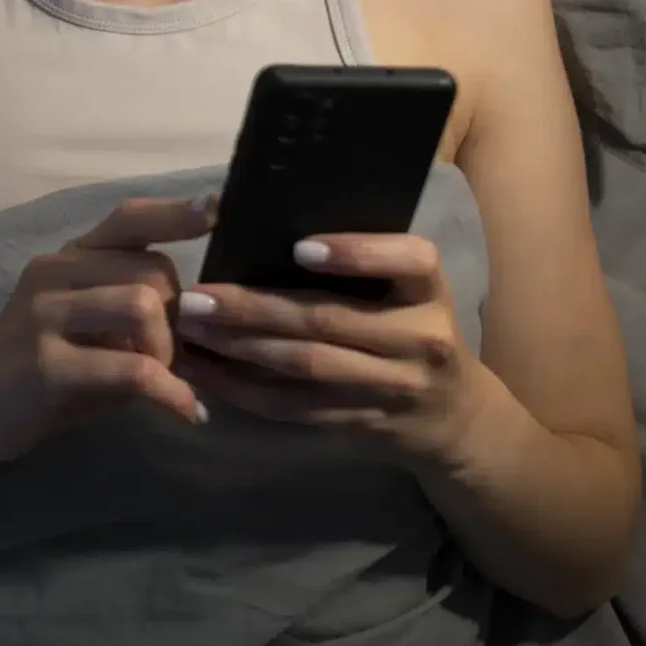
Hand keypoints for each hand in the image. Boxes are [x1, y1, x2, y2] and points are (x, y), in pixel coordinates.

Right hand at [0, 196, 214, 469]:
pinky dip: (171, 393)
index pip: (126, 219)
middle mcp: (52, 273)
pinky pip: (132, 369)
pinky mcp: (46, 365)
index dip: (175, 213)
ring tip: (164, 381)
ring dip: (168, 350)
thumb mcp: (81, 328)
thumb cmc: (36, 374)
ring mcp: (44, 315)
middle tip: (173, 359)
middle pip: (152, 269)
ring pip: (141, 305)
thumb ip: (128, 307)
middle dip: (180, 318)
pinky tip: (185, 412)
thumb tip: (203, 310)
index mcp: (65, 260)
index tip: (219, 209)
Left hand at [173, 232, 489, 467]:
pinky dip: (244, 389)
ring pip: (306, 366)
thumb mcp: (410, 289)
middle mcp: (420, 337)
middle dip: (254, 307)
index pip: (409, 260)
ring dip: (239, 347)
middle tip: (195, 296)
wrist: (454, 415)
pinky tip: (206, 371)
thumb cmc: (413, 325)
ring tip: (190, 329)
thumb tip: (267, 223)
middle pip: (330, 319)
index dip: (355, 254)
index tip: (298, 248)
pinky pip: (296, 407)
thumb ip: (364, 261)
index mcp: (429, 289)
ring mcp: (393, 386)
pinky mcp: (364, 422)